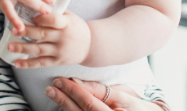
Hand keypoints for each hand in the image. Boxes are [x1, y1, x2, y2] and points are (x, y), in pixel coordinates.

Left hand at [10, 11, 90, 67]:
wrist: (90, 46)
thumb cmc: (76, 27)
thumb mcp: (70, 16)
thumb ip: (55, 11)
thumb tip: (35, 0)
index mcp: (67, 24)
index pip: (54, 20)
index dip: (42, 19)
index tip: (32, 17)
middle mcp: (63, 38)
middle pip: (42, 34)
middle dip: (26, 32)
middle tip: (14, 30)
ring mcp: (60, 51)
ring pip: (39, 50)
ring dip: (23, 48)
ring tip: (10, 46)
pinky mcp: (57, 61)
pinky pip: (40, 63)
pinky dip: (28, 63)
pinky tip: (16, 63)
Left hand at [45, 78, 165, 110]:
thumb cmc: (136, 106)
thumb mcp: (122, 96)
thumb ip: (100, 91)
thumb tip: (78, 82)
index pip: (88, 102)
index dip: (73, 91)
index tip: (60, 80)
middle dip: (63, 99)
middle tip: (50, 87)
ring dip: (63, 106)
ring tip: (53, 94)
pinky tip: (60, 106)